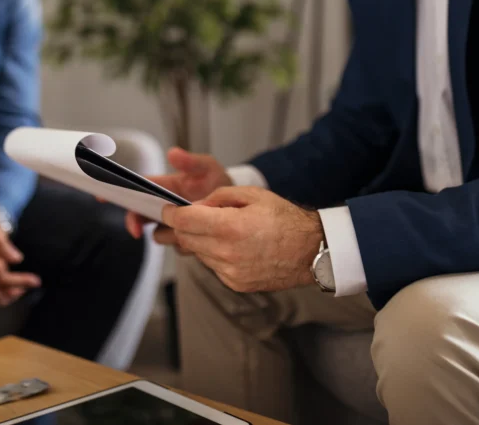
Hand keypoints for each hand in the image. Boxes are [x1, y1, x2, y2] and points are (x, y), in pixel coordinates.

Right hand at [123, 147, 232, 245]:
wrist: (239, 206)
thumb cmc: (219, 182)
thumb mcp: (209, 168)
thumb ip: (191, 161)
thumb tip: (173, 153)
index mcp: (165, 186)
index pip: (136, 188)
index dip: (118, 191)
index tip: (103, 196)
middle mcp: (164, 206)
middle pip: (139, 215)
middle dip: (135, 221)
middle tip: (137, 229)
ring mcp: (173, 224)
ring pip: (158, 235)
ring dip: (167, 234)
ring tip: (184, 228)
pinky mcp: (185, 239)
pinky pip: (178, 247)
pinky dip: (186, 243)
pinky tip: (199, 237)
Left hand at [161, 186, 322, 292]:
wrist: (311, 251)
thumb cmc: (285, 219)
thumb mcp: (252, 195)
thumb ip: (218, 197)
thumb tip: (195, 206)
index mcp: (229, 227)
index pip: (183, 221)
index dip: (170, 213)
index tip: (167, 209)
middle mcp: (226, 253)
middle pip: (185, 239)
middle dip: (182, 226)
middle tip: (187, 217)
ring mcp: (230, 272)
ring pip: (197, 253)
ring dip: (199, 240)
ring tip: (217, 229)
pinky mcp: (235, 284)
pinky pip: (212, 266)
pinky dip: (214, 254)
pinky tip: (230, 246)